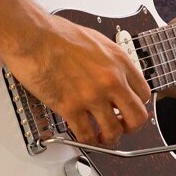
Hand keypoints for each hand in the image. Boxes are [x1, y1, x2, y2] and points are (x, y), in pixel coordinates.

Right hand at [2, 15, 150, 145]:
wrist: (31, 35)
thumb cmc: (56, 34)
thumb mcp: (96, 41)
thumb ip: (109, 61)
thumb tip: (112, 73)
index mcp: (119, 61)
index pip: (144, 94)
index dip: (137, 105)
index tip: (129, 109)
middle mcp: (110, 80)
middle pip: (137, 117)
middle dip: (130, 127)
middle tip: (122, 128)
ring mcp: (92, 95)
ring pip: (113, 132)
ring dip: (109, 138)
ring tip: (102, 137)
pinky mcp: (70, 107)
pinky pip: (86, 135)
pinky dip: (87, 141)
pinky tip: (84, 138)